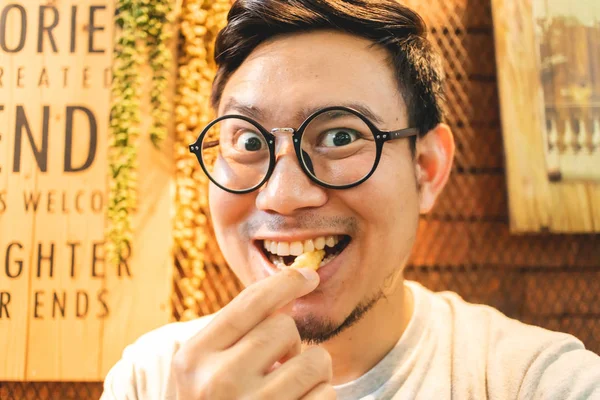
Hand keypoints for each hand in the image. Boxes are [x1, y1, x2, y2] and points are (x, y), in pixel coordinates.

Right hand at [172, 268, 335, 399]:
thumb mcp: (203, 369)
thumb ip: (235, 333)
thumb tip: (289, 289)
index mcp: (194, 357)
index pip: (249, 303)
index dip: (284, 282)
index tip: (308, 275)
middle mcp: (218, 382)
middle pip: (285, 327)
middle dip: (291, 342)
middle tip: (277, 364)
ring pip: (315, 360)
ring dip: (311, 372)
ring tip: (288, 389)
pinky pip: (326, 395)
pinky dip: (320, 397)